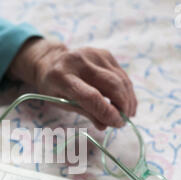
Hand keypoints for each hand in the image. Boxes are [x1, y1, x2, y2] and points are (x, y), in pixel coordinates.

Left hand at [9, 38, 136, 129]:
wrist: (52, 62)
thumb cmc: (55, 87)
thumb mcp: (62, 103)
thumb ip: (85, 112)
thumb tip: (106, 125)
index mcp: (62, 77)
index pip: (91, 96)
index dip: (107, 112)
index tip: (117, 124)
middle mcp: (80, 62)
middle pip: (112, 85)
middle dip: (122, 106)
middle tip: (123, 122)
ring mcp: (94, 55)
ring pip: (121, 80)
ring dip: (128, 100)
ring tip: (127, 114)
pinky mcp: (105, 54)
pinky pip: (122, 75)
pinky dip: (127, 91)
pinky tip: (127, 103)